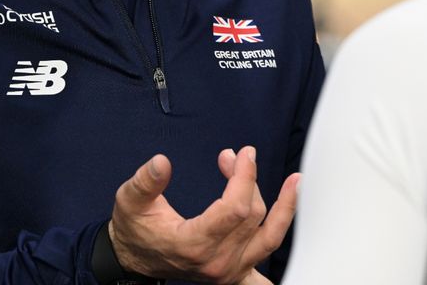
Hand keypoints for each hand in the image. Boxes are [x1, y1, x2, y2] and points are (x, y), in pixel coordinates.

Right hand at [108, 146, 299, 283]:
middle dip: (248, 180)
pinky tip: (290, 221)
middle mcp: (217, 262)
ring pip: (269, 238)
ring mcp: (229, 272)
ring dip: (284, 209)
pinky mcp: (235, 273)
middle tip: (235, 157)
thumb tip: (161, 162)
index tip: (244, 154)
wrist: (134, 259)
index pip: (235, 209)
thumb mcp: (130, 201)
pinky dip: (279, 241)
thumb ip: (145, 182)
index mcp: (194, 244)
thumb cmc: (134, 229)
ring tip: (296, 182)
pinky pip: (267, 262)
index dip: (244, 177)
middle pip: (251, 216)